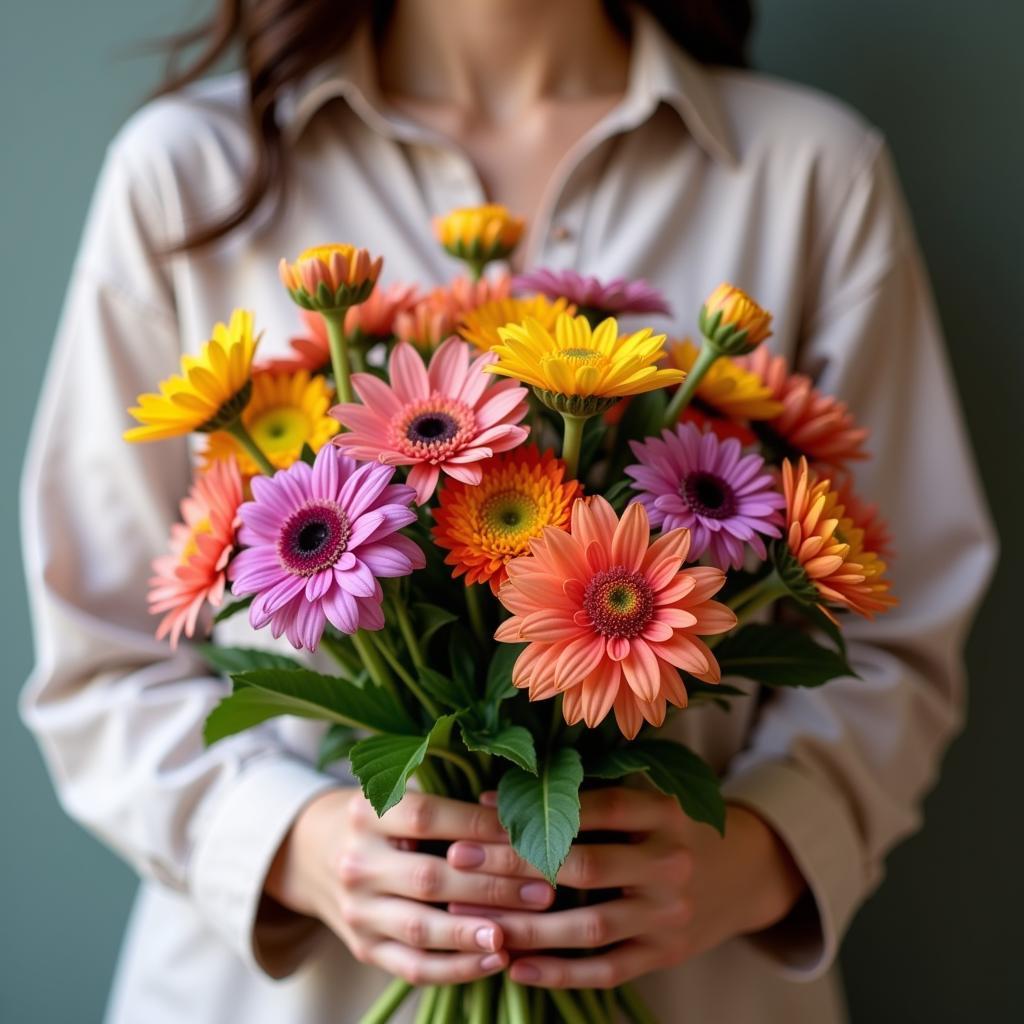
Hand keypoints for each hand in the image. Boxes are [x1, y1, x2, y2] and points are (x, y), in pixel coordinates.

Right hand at [264, 788, 555, 984]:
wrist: (311, 851)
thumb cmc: (378, 815)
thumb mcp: (397, 791)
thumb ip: (446, 795)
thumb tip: (518, 804)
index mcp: (366, 812)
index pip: (429, 818)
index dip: (482, 827)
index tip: (531, 835)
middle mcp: (356, 862)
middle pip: (430, 878)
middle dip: (493, 886)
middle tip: (545, 889)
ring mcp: (356, 911)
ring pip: (421, 928)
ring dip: (475, 934)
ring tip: (521, 932)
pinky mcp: (363, 948)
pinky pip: (413, 967)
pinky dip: (457, 968)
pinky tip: (496, 959)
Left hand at [447, 788, 805, 988]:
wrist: (746, 872)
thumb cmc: (677, 824)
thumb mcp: (653, 795)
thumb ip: (596, 790)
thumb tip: (508, 788)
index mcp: (666, 812)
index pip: (594, 808)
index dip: (537, 807)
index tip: (482, 807)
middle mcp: (671, 863)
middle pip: (583, 867)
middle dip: (515, 864)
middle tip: (460, 858)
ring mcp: (670, 915)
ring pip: (589, 926)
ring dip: (526, 926)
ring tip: (473, 919)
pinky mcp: (665, 955)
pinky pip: (607, 968)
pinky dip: (560, 973)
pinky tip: (515, 966)